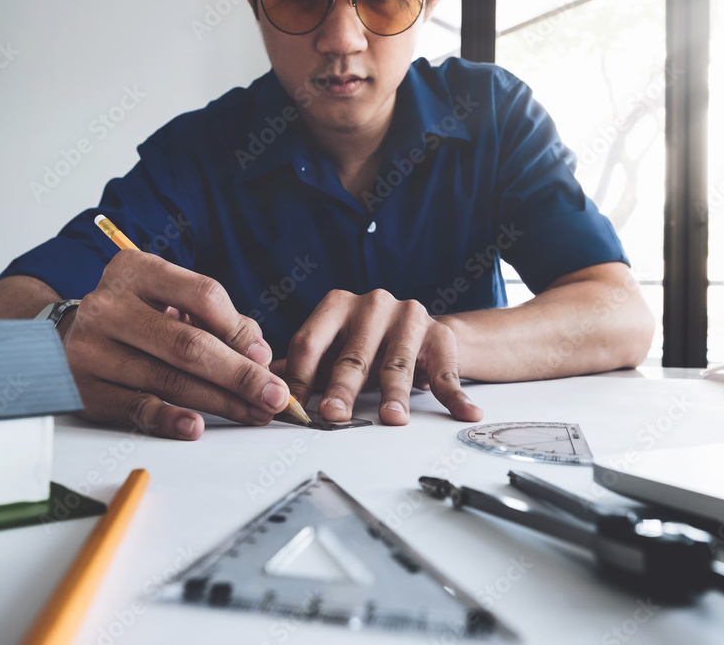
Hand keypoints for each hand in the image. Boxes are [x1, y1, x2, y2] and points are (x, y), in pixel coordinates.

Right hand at [61, 250, 291, 439]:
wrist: (64, 336)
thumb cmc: (134, 316)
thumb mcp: (170, 299)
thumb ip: (215, 319)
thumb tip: (257, 354)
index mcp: (136, 271)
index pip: (203, 295)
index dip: (239, 330)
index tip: (265, 358)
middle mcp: (109, 306)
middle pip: (188, 344)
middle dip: (239, 374)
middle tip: (273, 396)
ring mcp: (92, 348)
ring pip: (168, 379)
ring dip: (220, 401)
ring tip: (253, 413)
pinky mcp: (85, 389)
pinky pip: (135, 407)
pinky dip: (168, 419)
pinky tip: (195, 426)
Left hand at [284, 289, 483, 424]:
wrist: (420, 330)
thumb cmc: (366, 343)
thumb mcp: (331, 348)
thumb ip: (300, 366)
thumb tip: (258, 386)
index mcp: (337, 305)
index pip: (310, 342)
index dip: (299, 378)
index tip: (292, 408)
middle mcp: (373, 305)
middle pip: (353, 355)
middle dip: (343, 388)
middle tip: (334, 414)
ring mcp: (409, 318)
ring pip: (397, 364)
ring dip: (396, 395)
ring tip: (393, 418)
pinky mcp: (441, 336)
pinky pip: (446, 370)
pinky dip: (455, 395)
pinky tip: (465, 412)